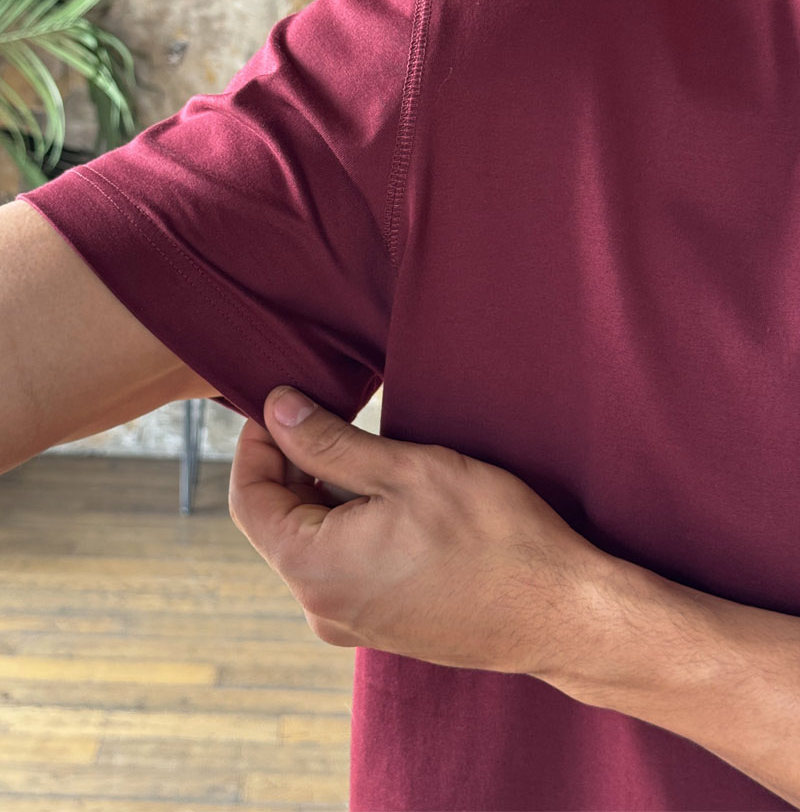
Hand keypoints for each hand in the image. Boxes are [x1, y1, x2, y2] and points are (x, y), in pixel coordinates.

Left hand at [228, 385, 607, 677]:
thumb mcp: (405, 470)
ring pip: (313, 544)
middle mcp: (321, 607)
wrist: (558, 612)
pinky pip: (344, 567)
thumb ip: (329, 442)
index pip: (248, 499)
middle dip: (292, 464)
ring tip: (367, 450)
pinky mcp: (383, 627)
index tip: (279, 404)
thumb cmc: (492, 538)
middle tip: (326, 413)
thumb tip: (277, 410)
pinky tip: (390, 496)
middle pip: (277, 522)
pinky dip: (350, 525)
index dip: (256, 444)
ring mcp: (352, 623)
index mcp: (313, 570)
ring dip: (325, 494)